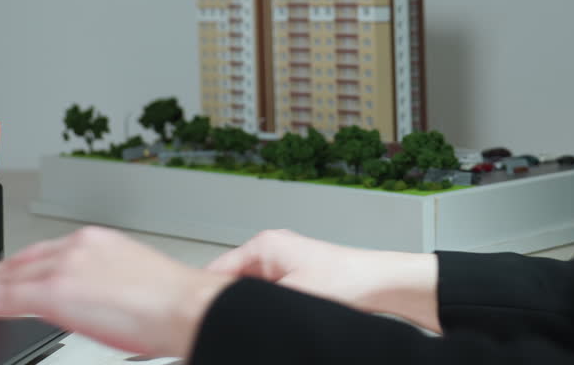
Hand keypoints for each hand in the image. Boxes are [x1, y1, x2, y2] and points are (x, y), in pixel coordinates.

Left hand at [0, 226, 233, 357]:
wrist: (186, 308)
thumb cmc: (173, 304)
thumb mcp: (132, 284)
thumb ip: (102, 286)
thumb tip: (89, 302)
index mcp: (98, 242)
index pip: (42, 254)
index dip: (12, 268)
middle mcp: (78, 246)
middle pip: (19, 263)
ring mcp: (64, 266)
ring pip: (5, 279)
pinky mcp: (54, 291)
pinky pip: (1, 298)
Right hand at [205, 229, 440, 331]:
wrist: (382, 284)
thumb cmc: (348, 281)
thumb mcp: (291, 297)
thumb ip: (254, 308)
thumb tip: (227, 319)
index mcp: (264, 245)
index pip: (215, 270)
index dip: (202, 297)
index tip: (192, 318)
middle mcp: (269, 250)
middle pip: (228, 283)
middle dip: (224, 306)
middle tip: (219, 328)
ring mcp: (280, 264)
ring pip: (246, 293)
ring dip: (245, 309)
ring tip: (251, 325)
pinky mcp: (292, 278)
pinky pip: (263, 297)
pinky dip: (261, 310)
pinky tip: (266, 325)